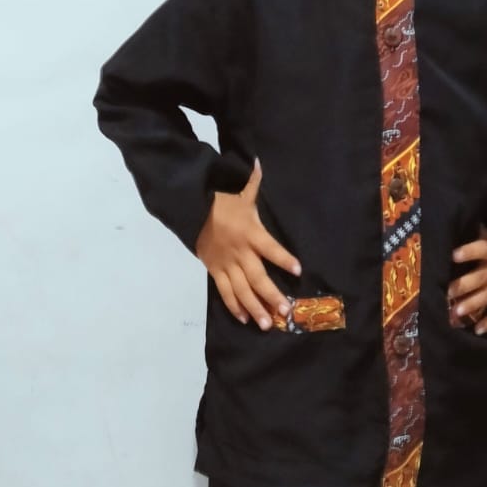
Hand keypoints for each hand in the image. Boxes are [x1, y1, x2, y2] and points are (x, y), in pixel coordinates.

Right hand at [196, 159, 301, 329]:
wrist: (188, 208)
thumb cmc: (220, 198)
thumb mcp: (239, 188)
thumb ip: (253, 179)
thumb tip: (260, 162)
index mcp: (249, 232)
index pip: (270, 247)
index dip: (283, 258)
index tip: (298, 270)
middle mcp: (239, 251)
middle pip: (257, 277)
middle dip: (272, 295)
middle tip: (285, 311)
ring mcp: (225, 263)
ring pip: (241, 290)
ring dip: (255, 307)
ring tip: (267, 324)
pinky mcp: (214, 269)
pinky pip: (224, 291)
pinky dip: (234, 305)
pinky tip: (245, 318)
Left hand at [448, 227, 486, 333]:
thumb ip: (470, 234)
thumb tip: (444, 230)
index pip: (481, 249)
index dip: (468, 252)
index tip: (453, 255)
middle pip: (481, 277)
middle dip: (463, 285)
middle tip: (447, 293)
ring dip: (472, 304)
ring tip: (456, 312)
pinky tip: (477, 330)